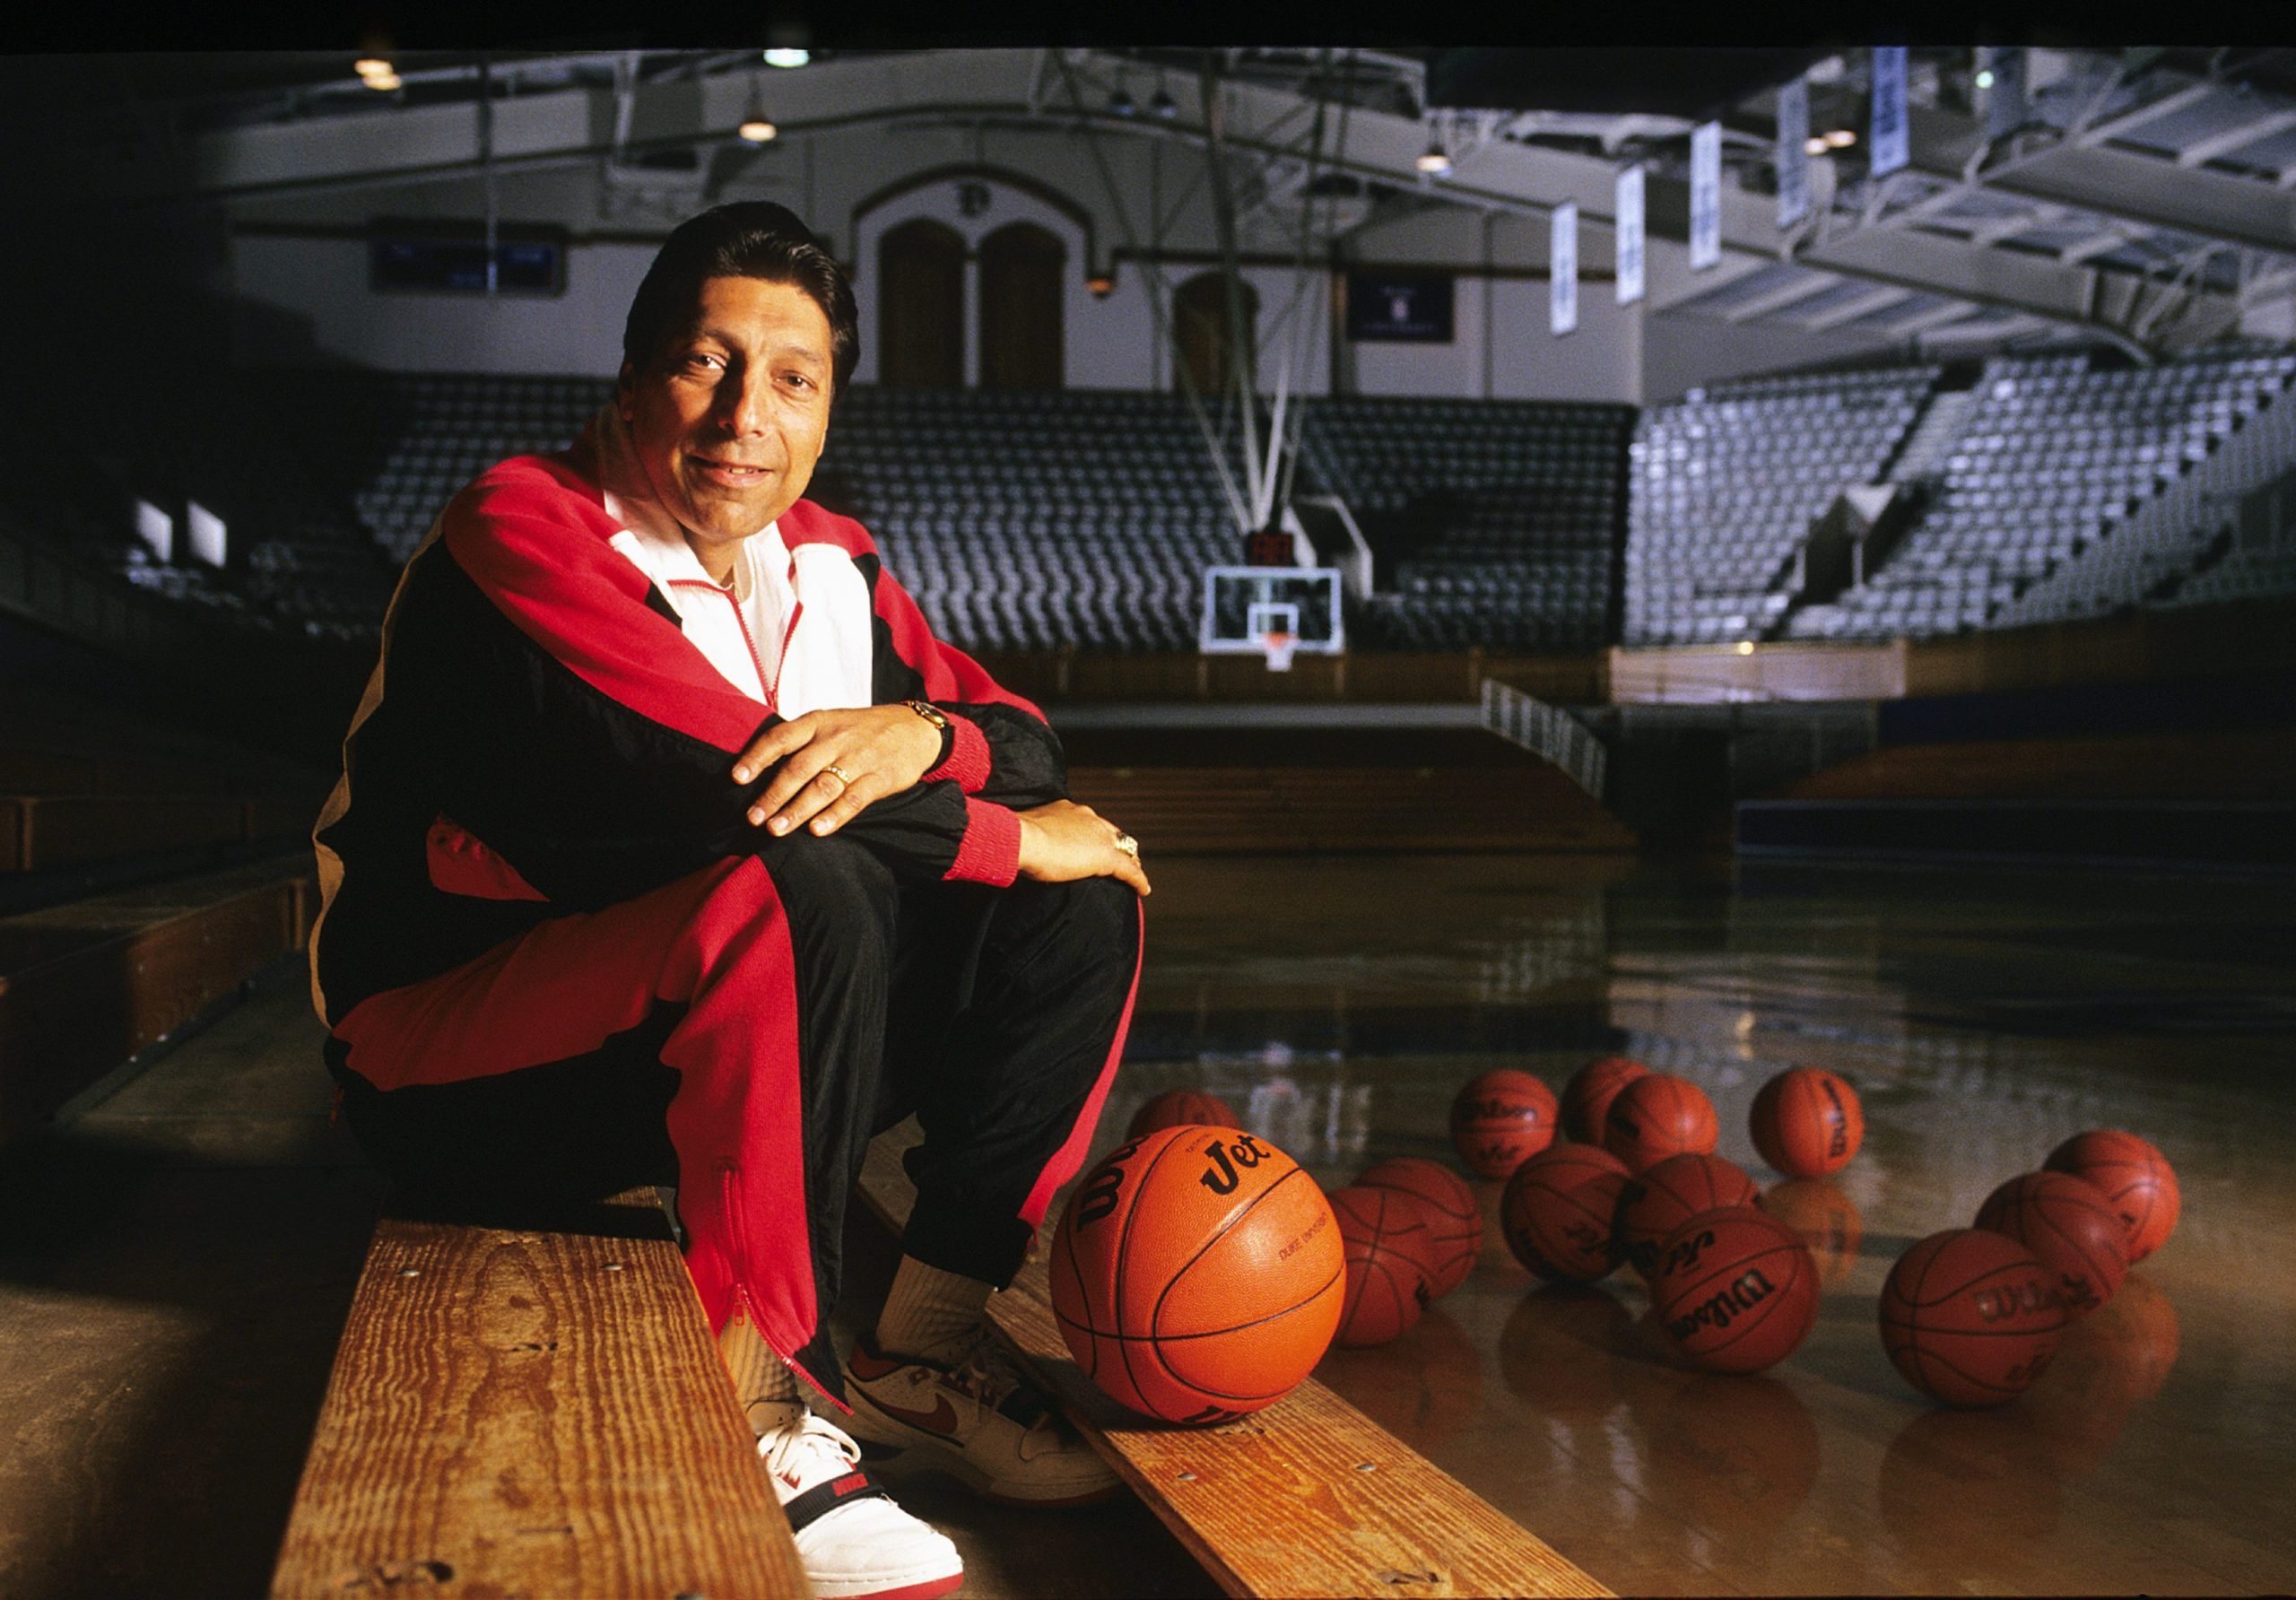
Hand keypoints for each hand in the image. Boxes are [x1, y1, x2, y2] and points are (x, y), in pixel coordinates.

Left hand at [731, 705, 943, 837]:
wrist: (916, 728)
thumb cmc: (864, 730)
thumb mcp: (831, 723)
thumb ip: (802, 743)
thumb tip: (761, 771)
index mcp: (818, 723)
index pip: (780, 737)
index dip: (757, 757)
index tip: (737, 778)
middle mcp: (836, 739)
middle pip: (798, 768)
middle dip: (773, 796)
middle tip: (754, 818)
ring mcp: (859, 758)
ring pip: (822, 786)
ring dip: (797, 810)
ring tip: (776, 829)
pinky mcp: (880, 778)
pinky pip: (854, 799)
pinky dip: (835, 815)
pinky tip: (817, 830)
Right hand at [1015, 800, 1150, 897]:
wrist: (1021, 838)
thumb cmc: (1016, 837)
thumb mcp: (1028, 833)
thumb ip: (1036, 838)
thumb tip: (1028, 850)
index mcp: (1068, 810)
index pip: (1090, 823)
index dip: (1096, 835)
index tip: (1094, 845)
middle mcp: (1087, 817)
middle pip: (1111, 833)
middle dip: (1118, 845)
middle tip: (1123, 859)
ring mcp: (1098, 836)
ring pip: (1124, 848)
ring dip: (1130, 861)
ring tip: (1135, 874)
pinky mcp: (1105, 857)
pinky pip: (1128, 869)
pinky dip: (1138, 879)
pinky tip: (1143, 889)